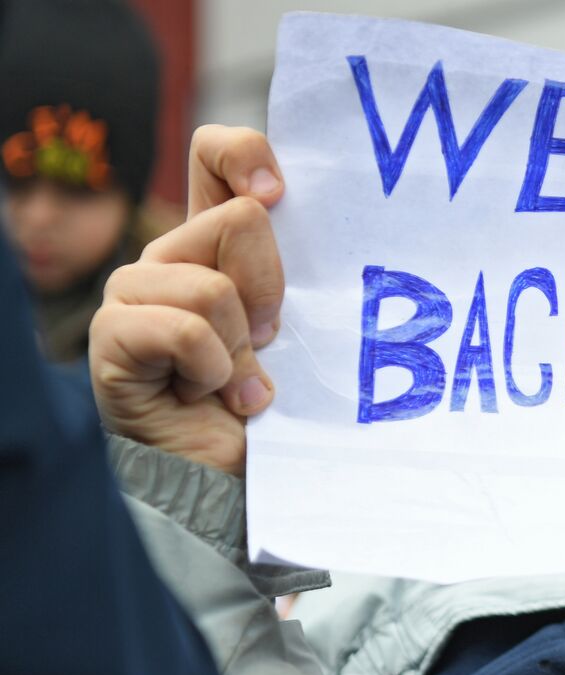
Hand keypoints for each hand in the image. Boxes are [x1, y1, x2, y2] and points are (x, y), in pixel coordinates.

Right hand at [90, 127, 284, 474]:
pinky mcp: (114, 336)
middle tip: (267, 343)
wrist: (231, 479)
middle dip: (271, 291)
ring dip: (240, 348)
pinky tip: (209, 395)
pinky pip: (184, 330)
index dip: (246, 155)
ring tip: (237, 383)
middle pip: (239, 220)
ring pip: (214, 286)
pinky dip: (213, 371)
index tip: (278, 197)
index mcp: (215, 244)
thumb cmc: (271, 407)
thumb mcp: (299, 330)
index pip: (215, 154)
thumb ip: (295, 275)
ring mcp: (136, 294)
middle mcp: (170, 257)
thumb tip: (289, 213)